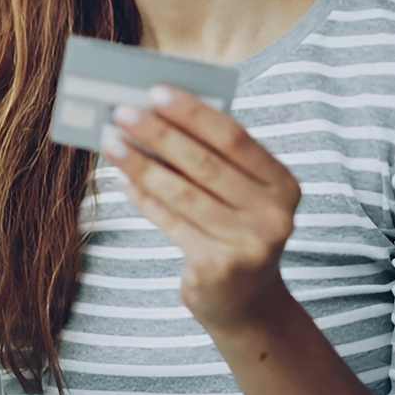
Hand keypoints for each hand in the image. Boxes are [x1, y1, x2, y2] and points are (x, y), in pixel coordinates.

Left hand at [101, 84, 301, 334]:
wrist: (246, 303)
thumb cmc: (233, 228)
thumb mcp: (238, 193)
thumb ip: (210, 159)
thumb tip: (154, 118)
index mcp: (282, 184)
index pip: (234, 137)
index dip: (193, 113)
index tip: (155, 92)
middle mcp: (273, 215)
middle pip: (204, 164)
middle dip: (158, 134)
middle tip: (122, 112)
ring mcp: (248, 244)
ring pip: (182, 193)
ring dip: (141, 164)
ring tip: (111, 142)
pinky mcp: (218, 267)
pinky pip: (171, 222)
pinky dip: (143, 198)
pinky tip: (123, 179)